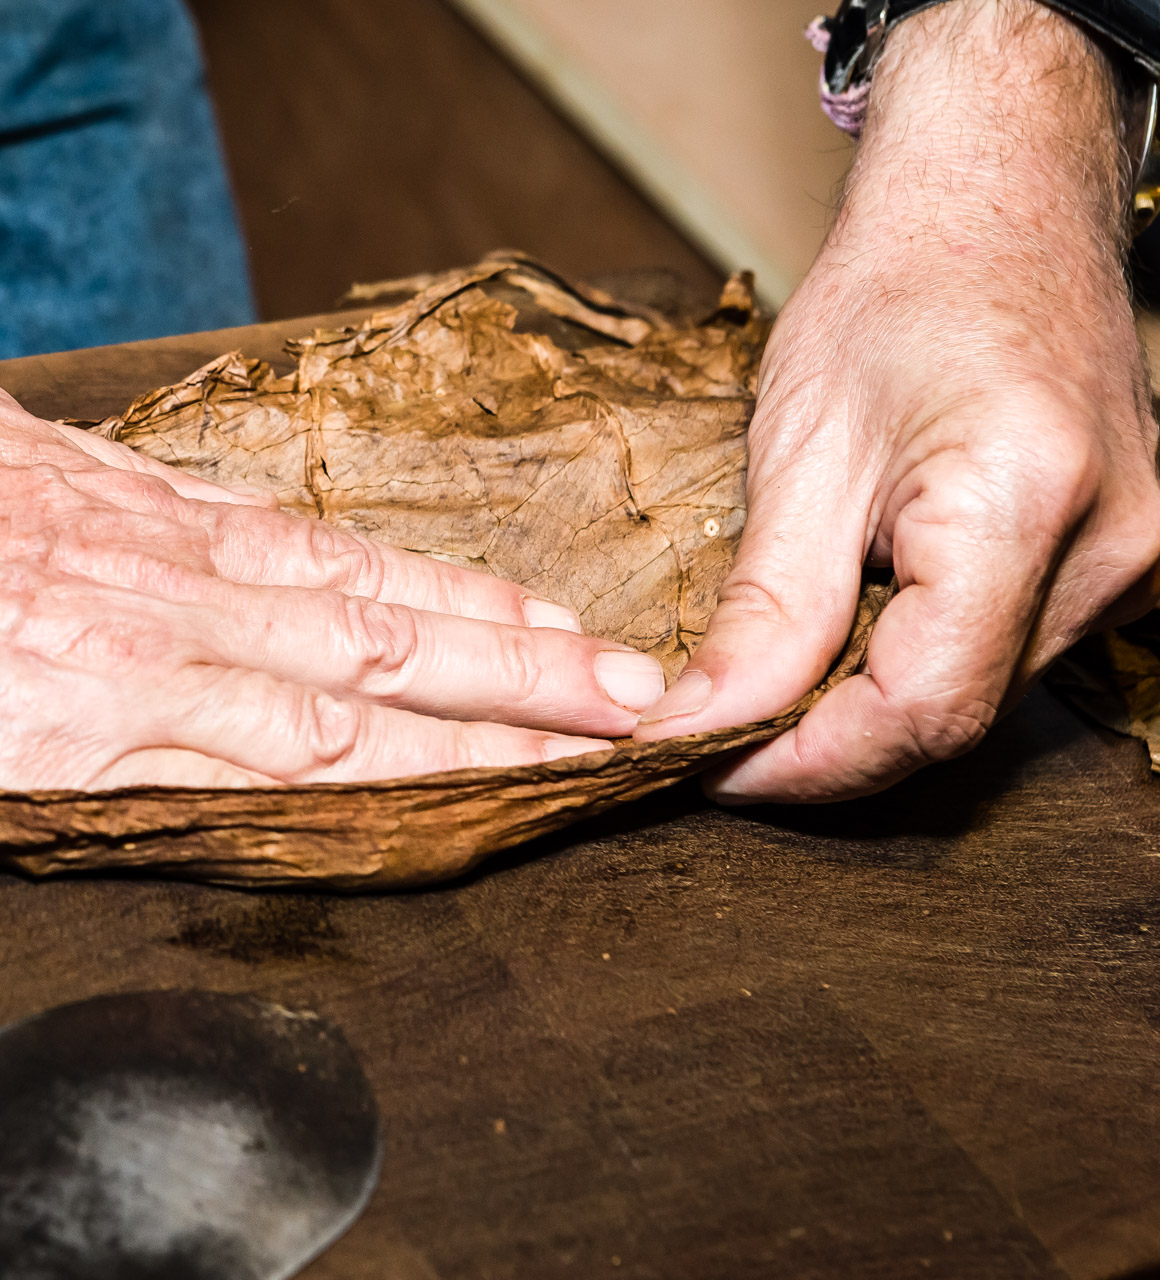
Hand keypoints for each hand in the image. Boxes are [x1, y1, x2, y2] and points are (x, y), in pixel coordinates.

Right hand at [0, 260, 668, 788]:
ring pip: (336, 687)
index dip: (452, 598)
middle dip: (516, 658)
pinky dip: (335, 773)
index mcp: (137, 515)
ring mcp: (123, 655)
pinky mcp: (62, 733)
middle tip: (635, 685)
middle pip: (376, 622)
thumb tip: (117, 493)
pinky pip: (226, 757)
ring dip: (469, 717)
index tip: (543, 619)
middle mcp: (158, 579)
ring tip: (584, 738)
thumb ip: (71, 484)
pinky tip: (420, 792)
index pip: (337, 562)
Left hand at [634, 0, 1159, 799]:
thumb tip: (701, 729)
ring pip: (982, 697)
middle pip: (954, 717)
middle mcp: (1115, 547)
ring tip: (770, 680)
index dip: (801, 763)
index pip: (919, 710)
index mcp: (1024, 502)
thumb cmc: (897, 297)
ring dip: (866, 709)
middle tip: (713, 735)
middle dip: (821, 747)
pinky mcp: (1127, 561)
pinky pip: (1009, 656)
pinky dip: (918, 666)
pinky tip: (852, 638)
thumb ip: (765, 612)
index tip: (703, 767)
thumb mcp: (801, 455)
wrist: (998, 207)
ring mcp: (1137, 559)